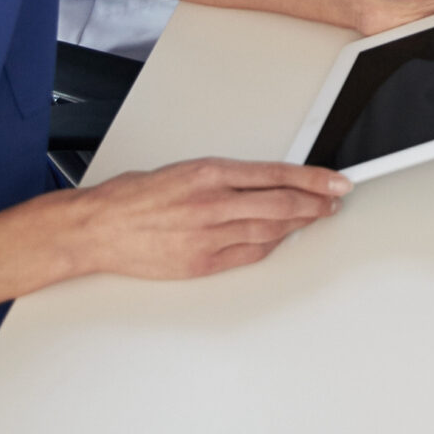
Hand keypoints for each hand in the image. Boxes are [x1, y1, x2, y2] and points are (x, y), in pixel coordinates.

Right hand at [61, 157, 349, 278]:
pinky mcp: (201, 263)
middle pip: (280, 203)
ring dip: (298, 224)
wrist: (97, 228)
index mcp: (208, 173)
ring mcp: (207, 236)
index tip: (336, 180)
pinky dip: (269, 245)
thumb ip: (224, 178)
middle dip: (315, 202)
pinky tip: (281, 239)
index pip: (276, 173)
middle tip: (336, 199)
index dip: (313, 178)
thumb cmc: (133, 197)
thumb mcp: (184, 170)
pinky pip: (247, 254)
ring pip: (268, 229)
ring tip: (316, 217)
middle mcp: (212, 203)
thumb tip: (264, 182)